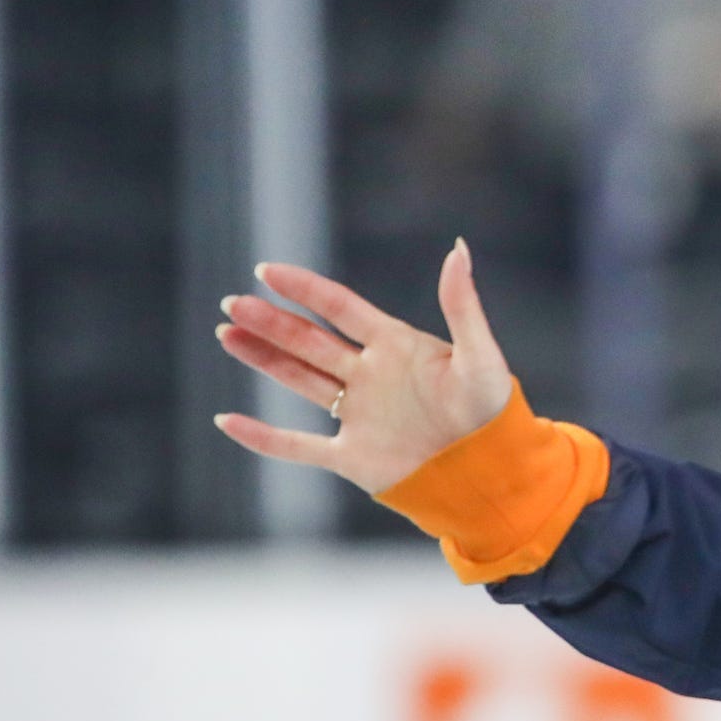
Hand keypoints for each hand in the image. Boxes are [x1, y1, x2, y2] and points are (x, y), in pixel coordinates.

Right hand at [213, 240, 514, 496]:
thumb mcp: (480, 355)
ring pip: (299, 381)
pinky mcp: (352, 457)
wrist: (493, 471)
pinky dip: (263, 437)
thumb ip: (463, 305)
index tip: (266, 270)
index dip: (304, 289)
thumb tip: (458, 248)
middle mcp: (370, 375)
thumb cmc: (493, 410)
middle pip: (310, 341)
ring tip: (227, 333)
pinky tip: (226, 421)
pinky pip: (298, 446)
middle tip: (233, 303)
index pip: (340, 308)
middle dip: (271, 322)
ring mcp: (358, 415)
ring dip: (263, 359)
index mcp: (397, 346)